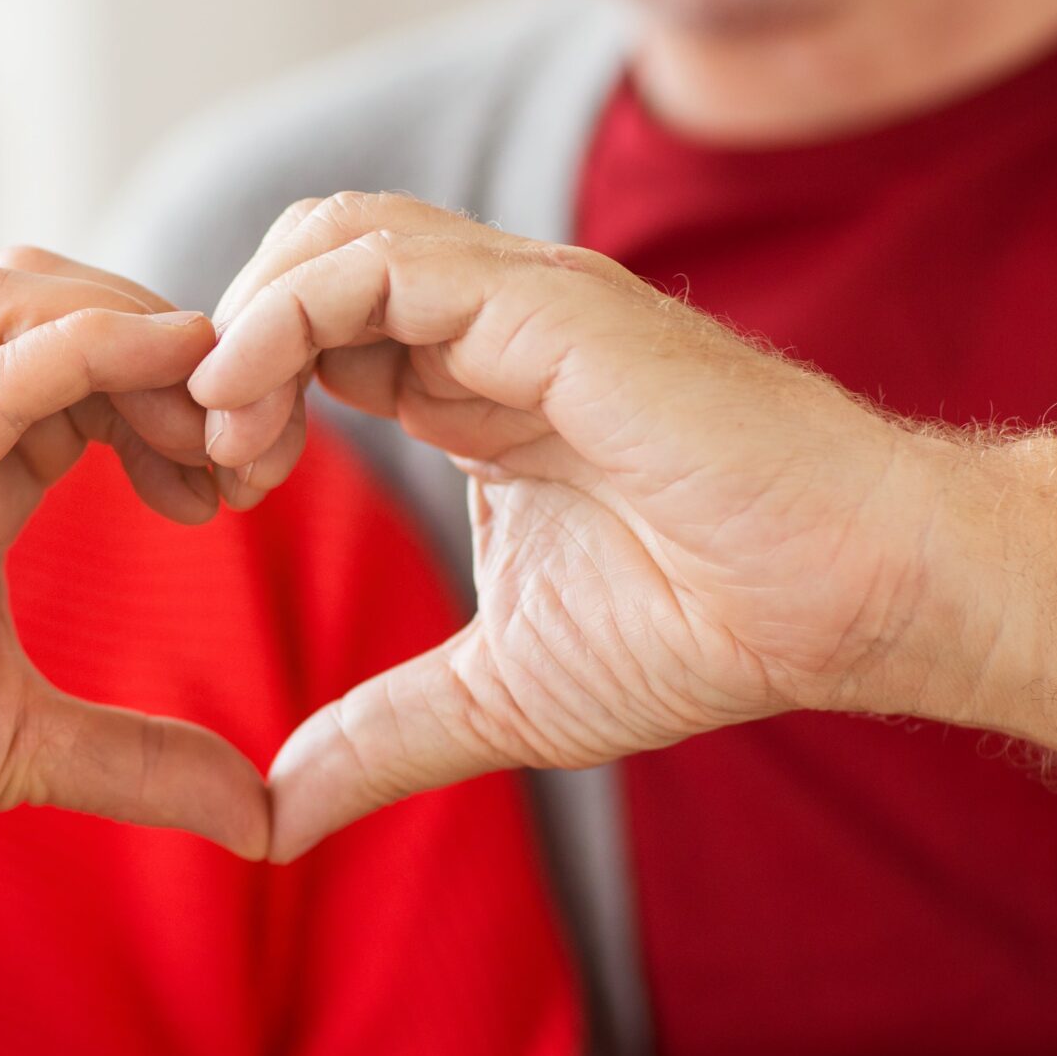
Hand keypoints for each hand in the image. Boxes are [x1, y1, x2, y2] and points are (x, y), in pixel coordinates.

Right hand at [0, 253, 270, 911]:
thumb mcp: (27, 745)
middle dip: (172, 341)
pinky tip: (159, 364)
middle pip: (56, 292)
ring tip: (208, 425)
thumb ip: (141, 759)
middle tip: (249, 447)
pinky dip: (76, 351)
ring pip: (8, 297)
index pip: (86, 353)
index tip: (248, 474)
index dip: (181, 384)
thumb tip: (259, 815)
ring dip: (134, 330)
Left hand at [191, 194, 978, 859]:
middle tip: (207, 465)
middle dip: (225, 346)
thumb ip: (380, 737)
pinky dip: (285, 316)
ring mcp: (517, 301)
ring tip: (226, 437)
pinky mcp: (546, 304)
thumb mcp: (497, 695)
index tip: (212, 496)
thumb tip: (273, 820)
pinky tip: (255, 408)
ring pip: (330, 235)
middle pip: (303, 258)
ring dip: (245, 323)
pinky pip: (377, 263)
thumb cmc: (708, 628)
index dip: (241, 394)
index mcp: (469, 389)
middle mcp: (485, 326)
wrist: (849, 598)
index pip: (313, 331)